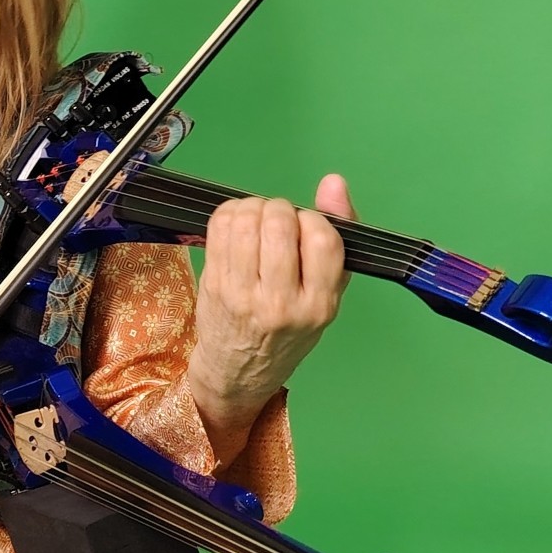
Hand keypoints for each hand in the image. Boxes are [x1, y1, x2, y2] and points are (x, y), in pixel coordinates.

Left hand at [188, 174, 353, 453]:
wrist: (239, 370)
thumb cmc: (289, 328)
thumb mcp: (327, 293)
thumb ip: (338, 238)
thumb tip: (334, 182)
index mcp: (319, 306)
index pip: (323, 240)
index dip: (314, 219)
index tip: (307, 228)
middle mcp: (280, 303)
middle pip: (280, 223)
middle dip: (280, 210)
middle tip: (278, 222)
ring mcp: (242, 294)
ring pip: (247, 221)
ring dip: (254, 207)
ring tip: (258, 221)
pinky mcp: (213, 283)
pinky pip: (220, 226)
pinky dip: (231, 213)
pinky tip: (238, 225)